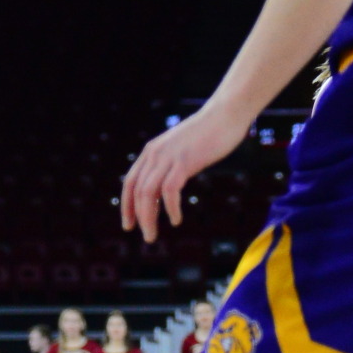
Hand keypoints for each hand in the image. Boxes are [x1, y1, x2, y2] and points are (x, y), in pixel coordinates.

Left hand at [119, 105, 248, 237]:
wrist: (224, 116)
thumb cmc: (208, 134)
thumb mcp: (181, 150)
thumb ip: (171, 164)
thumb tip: (167, 186)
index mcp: (151, 151)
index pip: (130, 182)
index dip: (127, 205)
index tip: (129, 224)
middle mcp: (154, 153)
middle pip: (136, 190)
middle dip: (136, 216)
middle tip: (146, 237)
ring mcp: (168, 157)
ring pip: (148, 193)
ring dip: (148, 218)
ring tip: (153, 235)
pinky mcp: (184, 161)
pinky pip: (170, 190)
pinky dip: (170, 208)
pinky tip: (176, 220)